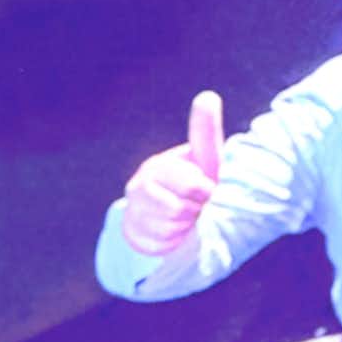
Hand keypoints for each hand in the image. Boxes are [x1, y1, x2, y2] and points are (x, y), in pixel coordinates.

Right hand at [121, 93, 223, 256]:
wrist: (175, 212)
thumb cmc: (197, 181)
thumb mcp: (206, 158)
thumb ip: (205, 132)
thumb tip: (208, 96)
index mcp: (158, 167)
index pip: (186, 182)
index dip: (202, 190)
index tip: (209, 190)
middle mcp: (139, 187)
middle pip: (176, 209)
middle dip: (195, 211)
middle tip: (200, 207)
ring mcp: (133, 211)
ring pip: (167, 229)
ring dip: (186, 228)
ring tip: (189, 219)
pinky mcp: (132, 234)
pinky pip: (158, 246)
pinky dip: (173, 243)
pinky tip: (178, 233)